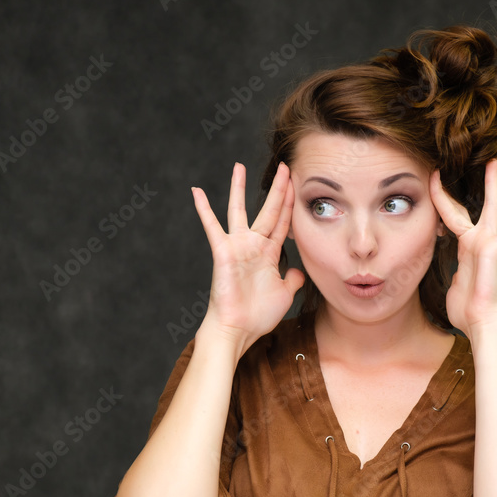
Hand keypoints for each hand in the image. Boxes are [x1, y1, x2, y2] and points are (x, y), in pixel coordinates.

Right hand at [191, 161, 304, 354]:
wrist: (238, 329)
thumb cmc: (258, 315)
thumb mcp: (285, 294)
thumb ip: (293, 279)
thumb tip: (299, 271)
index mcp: (269, 254)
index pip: (283, 223)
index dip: (290, 204)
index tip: (296, 185)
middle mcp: (253, 245)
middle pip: (269, 210)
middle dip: (278, 189)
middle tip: (285, 167)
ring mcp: (237, 247)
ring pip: (239, 210)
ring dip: (239, 188)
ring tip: (239, 166)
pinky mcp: (223, 251)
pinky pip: (212, 226)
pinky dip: (204, 209)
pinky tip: (197, 191)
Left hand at [428, 158, 496, 336]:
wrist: (481, 324)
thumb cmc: (467, 311)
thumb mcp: (454, 284)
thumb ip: (456, 271)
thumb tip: (457, 270)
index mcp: (466, 248)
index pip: (453, 216)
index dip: (443, 198)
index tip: (433, 180)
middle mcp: (478, 242)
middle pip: (474, 205)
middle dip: (470, 185)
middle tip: (471, 162)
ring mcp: (488, 245)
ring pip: (491, 209)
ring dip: (493, 186)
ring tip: (493, 163)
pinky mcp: (494, 252)